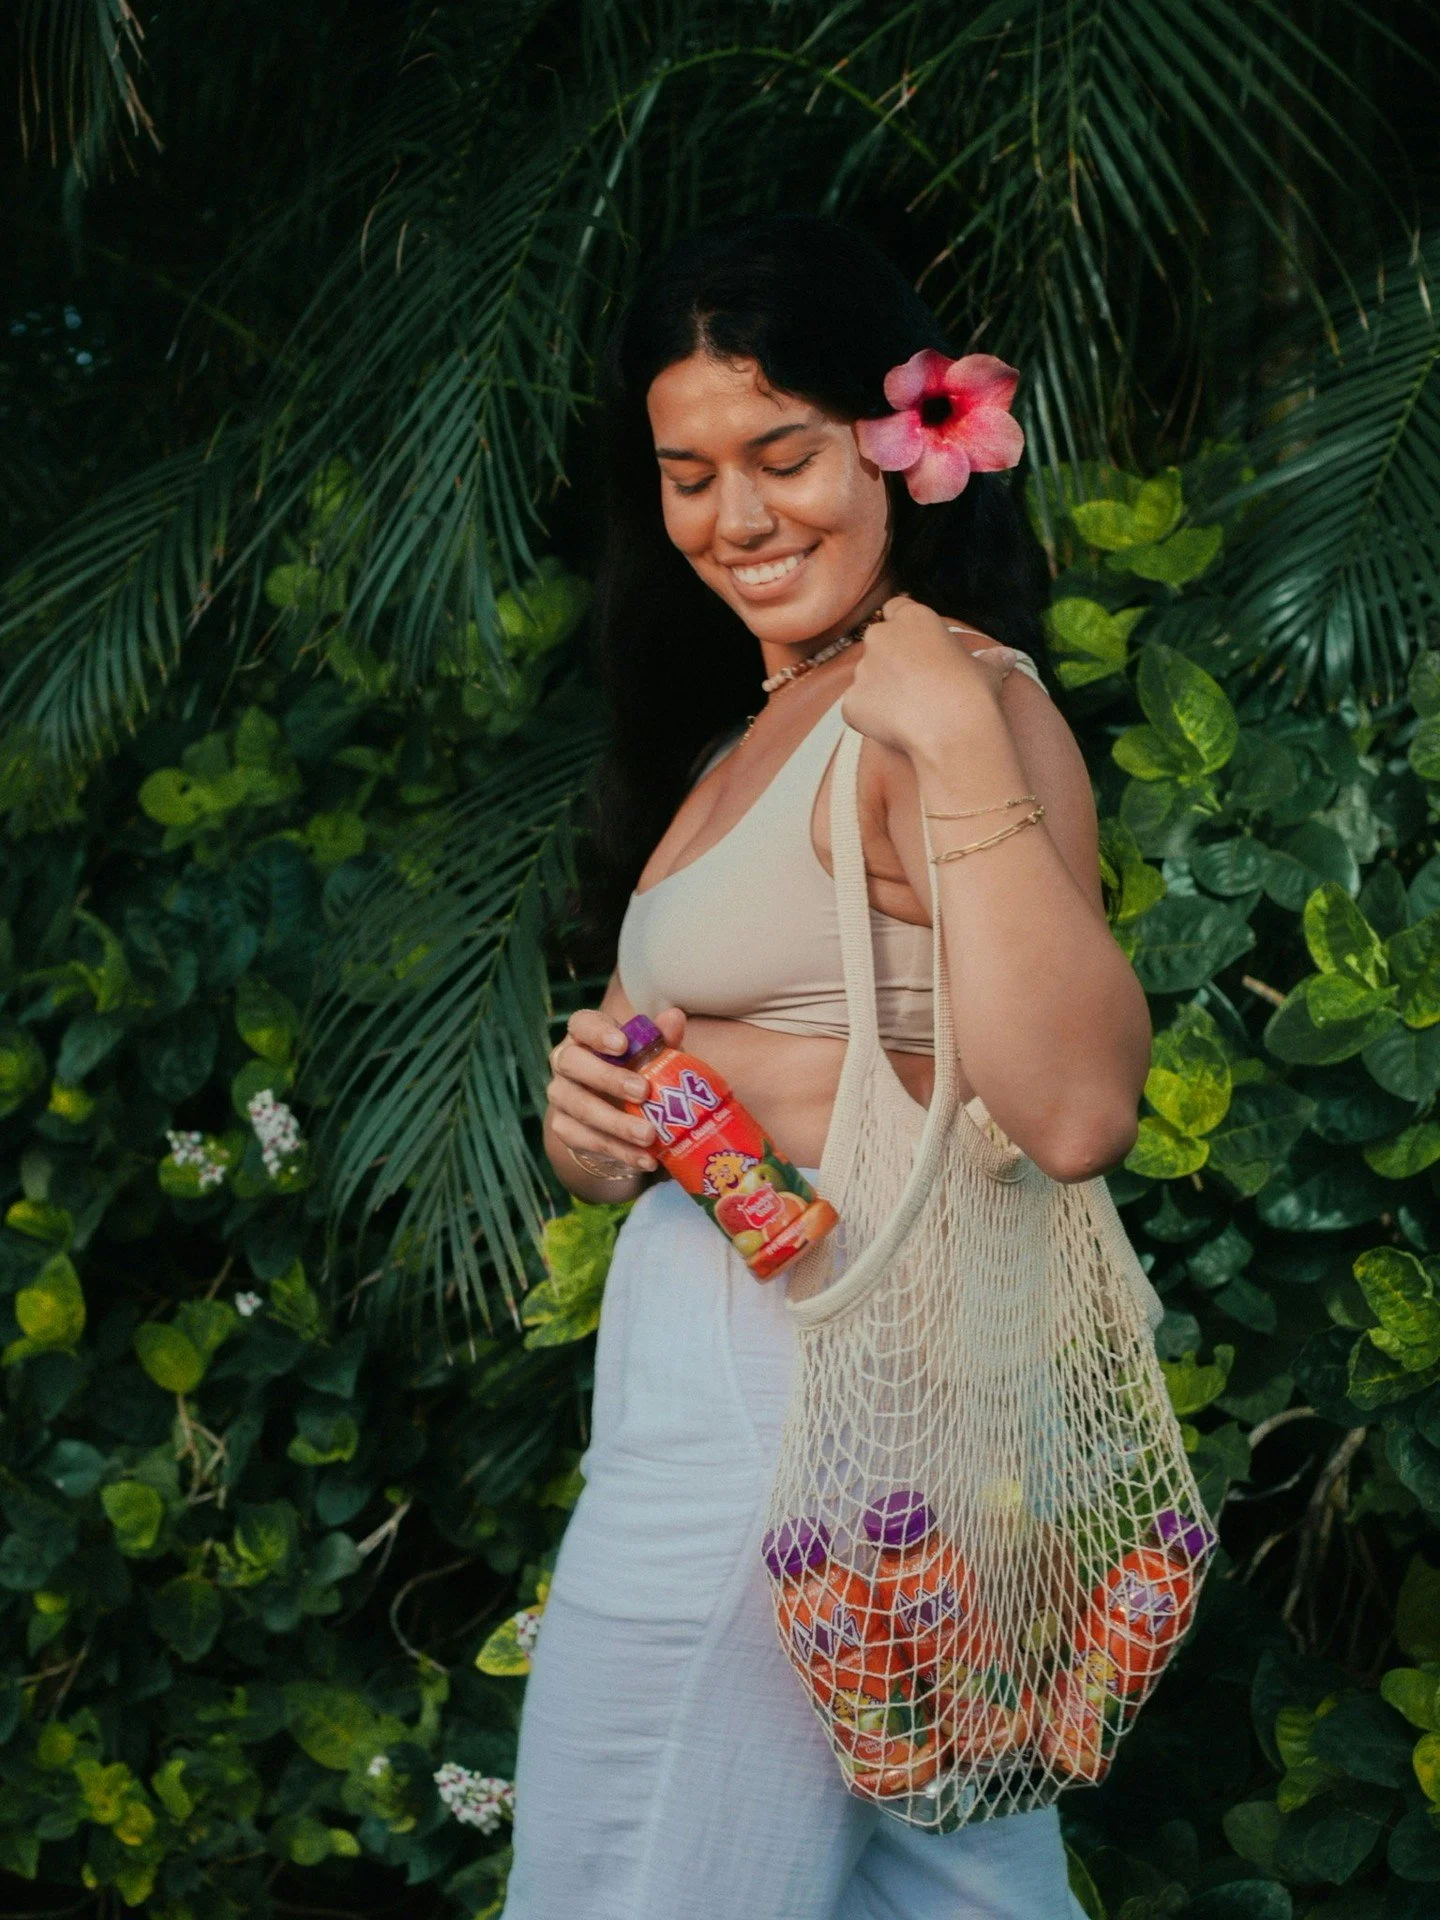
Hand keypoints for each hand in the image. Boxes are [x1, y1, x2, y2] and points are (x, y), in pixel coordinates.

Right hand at [546, 1005, 686, 1173]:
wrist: (614, 1112)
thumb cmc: (635, 1070)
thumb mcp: (651, 1054)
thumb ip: (661, 1038)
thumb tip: (675, 1018)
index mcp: (584, 1035)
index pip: (582, 1024)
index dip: (598, 1033)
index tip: (623, 1045)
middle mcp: (565, 1062)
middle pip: (574, 1064)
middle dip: (608, 1079)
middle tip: (643, 1092)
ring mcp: (561, 1096)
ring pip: (580, 1108)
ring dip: (617, 1124)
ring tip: (650, 1135)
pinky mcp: (564, 1127)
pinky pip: (587, 1140)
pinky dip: (619, 1151)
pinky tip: (645, 1158)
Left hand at [841, 593, 1016, 757]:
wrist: (952, 731)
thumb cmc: (973, 693)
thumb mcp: (988, 670)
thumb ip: (991, 659)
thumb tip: (1008, 657)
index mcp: (914, 619)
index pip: (897, 608)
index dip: (905, 627)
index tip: (916, 646)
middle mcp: (882, 636)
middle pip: (877, 640)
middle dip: (889, 658)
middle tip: (914, 683)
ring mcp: (862, 669)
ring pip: (865, 675)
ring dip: (880, 688)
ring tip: (909, 712)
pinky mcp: (850, 701)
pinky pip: (856, 707)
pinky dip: (869, 716)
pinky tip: (895, 729)